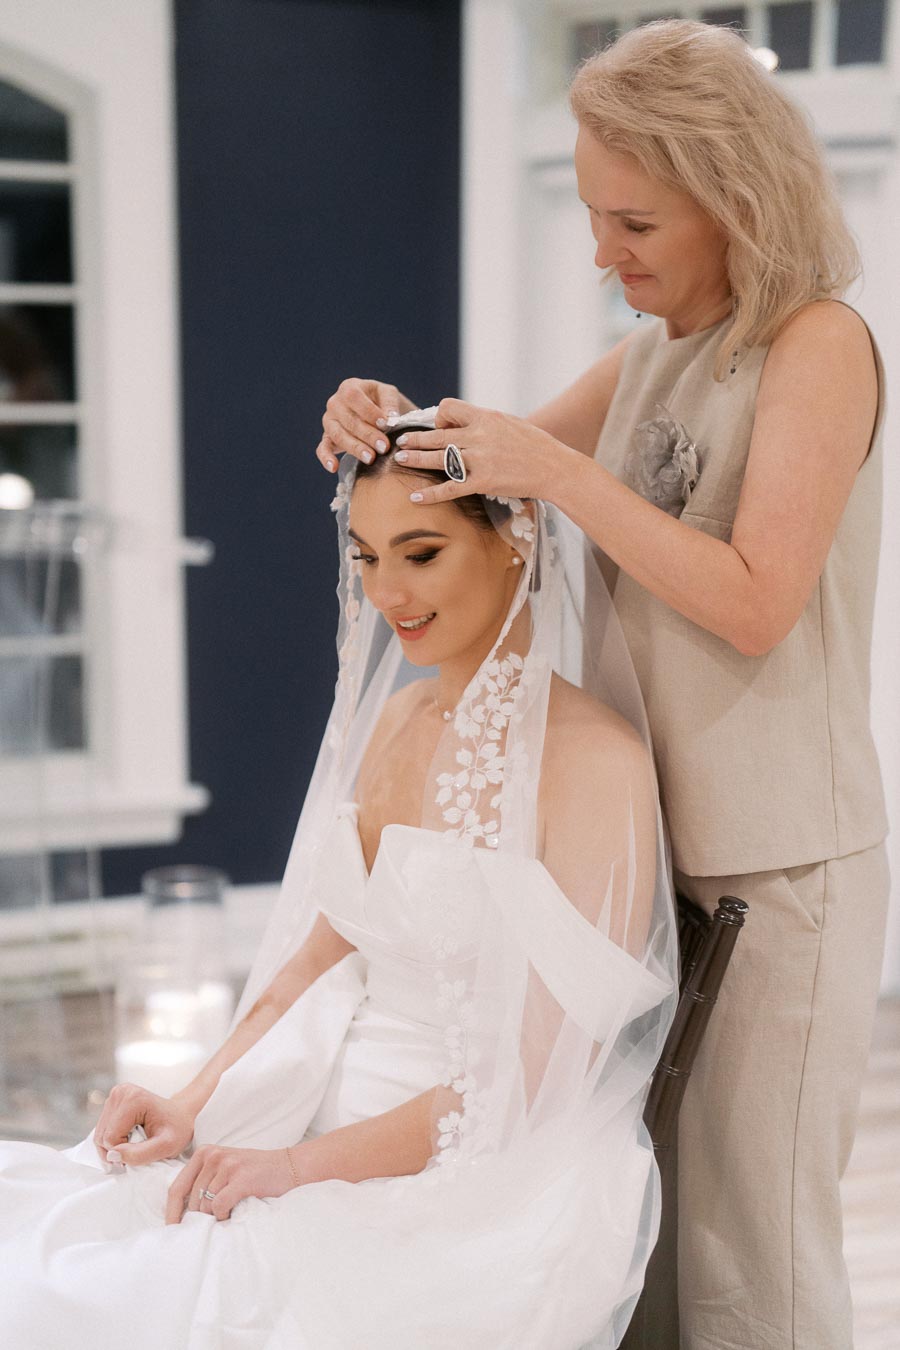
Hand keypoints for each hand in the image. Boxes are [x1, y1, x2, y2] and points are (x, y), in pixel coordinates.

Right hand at [93, 1083, 195, 1167]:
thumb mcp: (167, 1146)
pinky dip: (113, 1140)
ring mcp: (115, 1095)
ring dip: (114, 1147)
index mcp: (133, 1099)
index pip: (111, 1138)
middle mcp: (121, 1092)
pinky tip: (129, 1140)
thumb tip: (112, 1156)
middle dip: (117, 1151)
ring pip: (100, 1134)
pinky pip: (102, 1130)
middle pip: (102, 1136)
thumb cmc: (177, 1128)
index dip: (123, 1153)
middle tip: (138, 1152)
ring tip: (135, 1146)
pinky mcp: (112, 1101)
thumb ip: (140, 1154)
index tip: (142, 1152)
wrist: (181, 1114)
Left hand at [165, 1144, 296, 1223]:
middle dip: (198, 1218)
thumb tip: (179, 1212)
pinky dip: (223, 1216)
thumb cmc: (256, 1173)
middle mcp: (212, 1156)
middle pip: (190, 1201)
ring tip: (229, 1213)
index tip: (171, 1230)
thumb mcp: (225, 1167)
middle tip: (212, 1224)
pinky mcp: (241, 1178)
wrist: (290, 1166)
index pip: (176, 1188)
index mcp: (204, 1153)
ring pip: (204, 1206)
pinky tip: (233, 1214)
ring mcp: (227, 1166)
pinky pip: (218, 1207)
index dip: (171, 1213)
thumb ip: (203, 1180)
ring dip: (215, 1218)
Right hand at [316, 378, 412, 471]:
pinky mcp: (327, 438)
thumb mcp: (389, 395)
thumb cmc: (382, 401)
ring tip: (371, 458)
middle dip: (367, 435)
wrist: (376, 414)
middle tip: (384, 447)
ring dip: (354, 448)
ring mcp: (329, 422)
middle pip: (348, 420)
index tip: (385, 424)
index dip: (369, 411)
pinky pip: (323, 448)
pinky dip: (326, 458)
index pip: (354, 397)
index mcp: (349, 388)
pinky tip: (333, 467)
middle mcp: (335, 403)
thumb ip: (390, 403)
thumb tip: (391, 418)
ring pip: (338, 435)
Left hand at [390, 399, 567, 503]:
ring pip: (437, 458)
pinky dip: (430, 494)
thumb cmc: (536, 446)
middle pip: (436, 434)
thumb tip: (470, 423)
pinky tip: (416, 497)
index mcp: (486, 417)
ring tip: (399, 460)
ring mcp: (479, 459)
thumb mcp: (510, 423)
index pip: (448, 407)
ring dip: (414, 459)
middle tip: (399, 442)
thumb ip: (487, 423)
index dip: (438, 417)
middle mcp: (479, 435)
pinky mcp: (483, 482)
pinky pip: (449, 488)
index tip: (439, 427)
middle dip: (414, 438)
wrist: (555, 468)